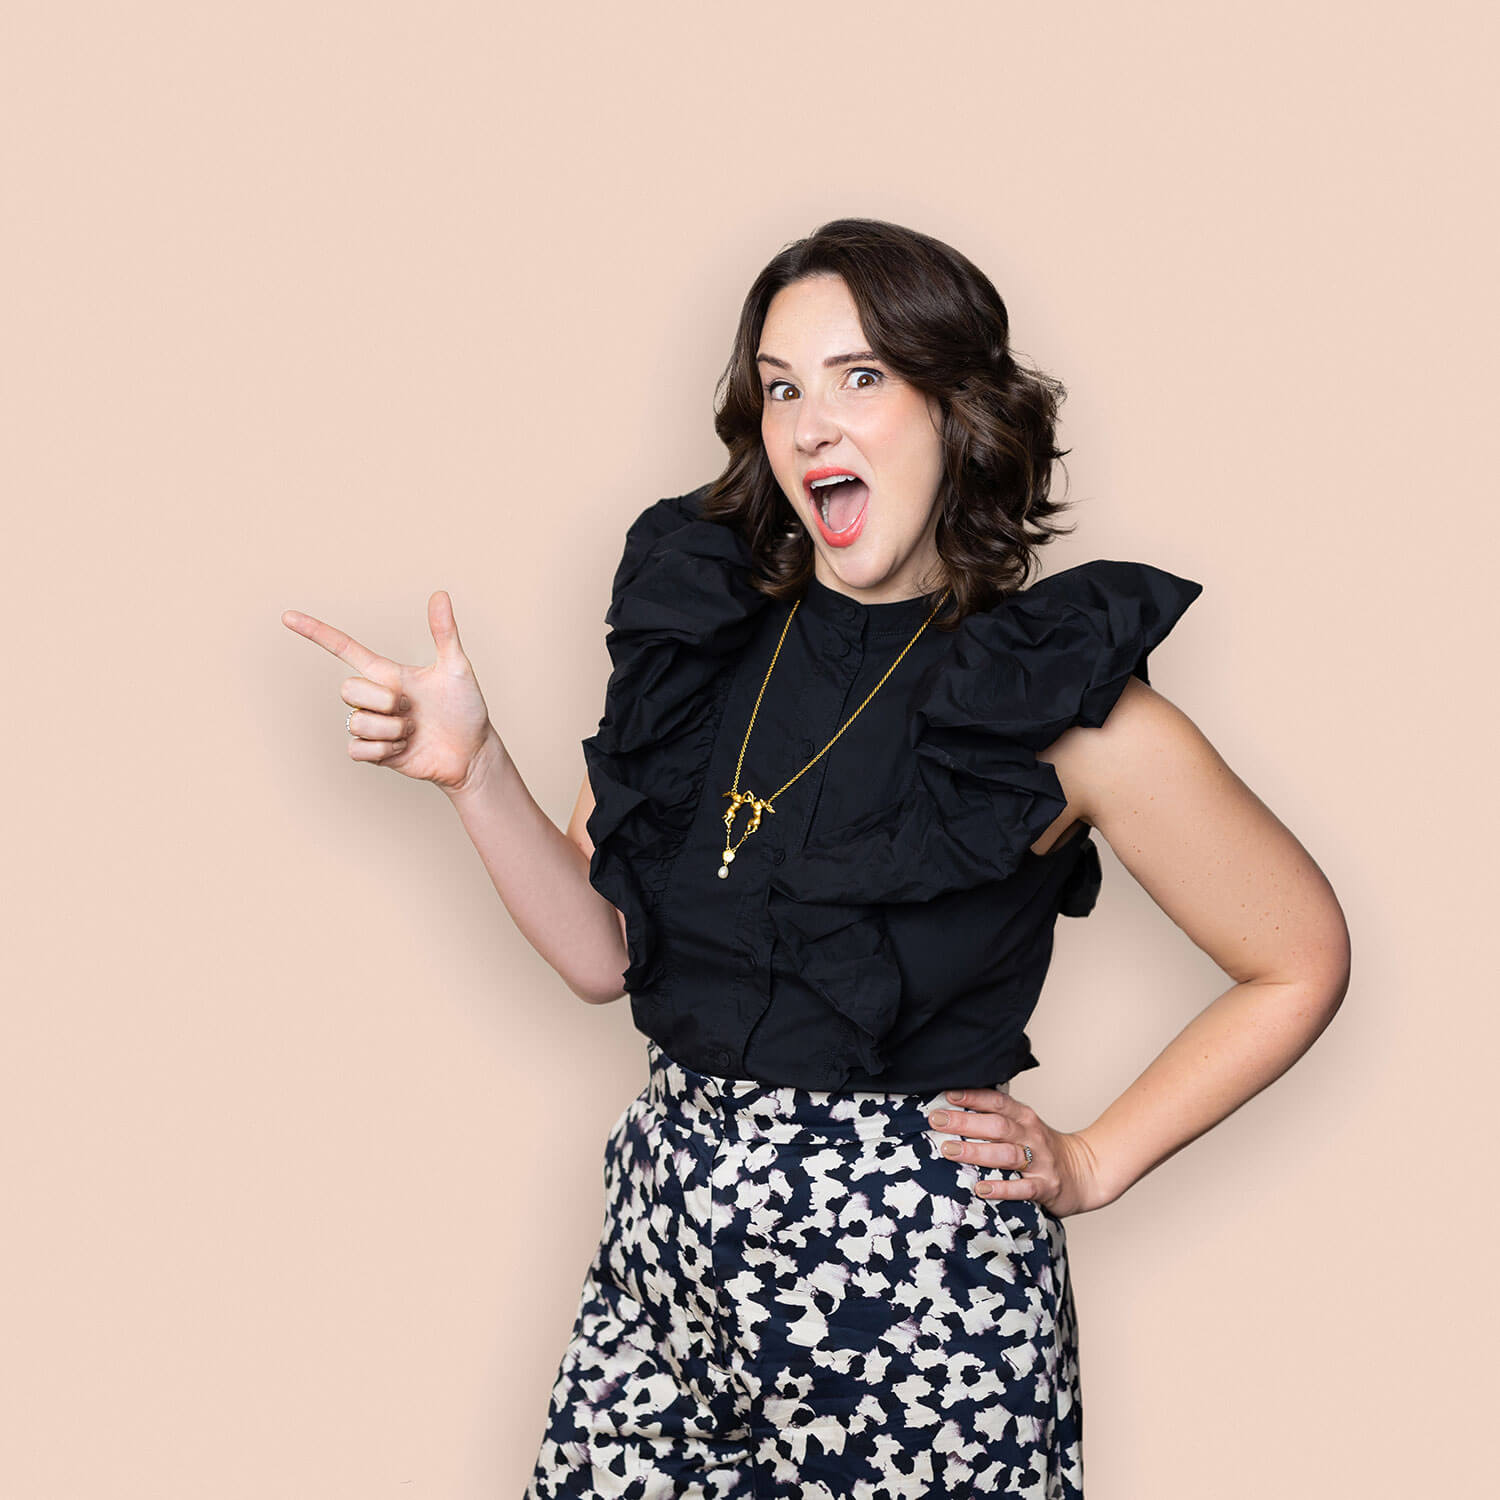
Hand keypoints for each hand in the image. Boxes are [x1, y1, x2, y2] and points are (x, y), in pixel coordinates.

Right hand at [281, 590, 500, 793]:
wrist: (473, 752)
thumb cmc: (466, 709)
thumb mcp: (457, 668)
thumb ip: (445, 633)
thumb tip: (440, 594)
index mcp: (388, 673)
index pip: (345, 649)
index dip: (317, 633)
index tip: (288, 617)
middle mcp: (375, 697)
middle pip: (347, 689)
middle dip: (382, 700)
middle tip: (411, 709)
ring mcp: (374, 725)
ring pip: (356, 722)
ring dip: (391, 730)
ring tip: (413, 731)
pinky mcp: (374, 753)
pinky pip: (357, 749)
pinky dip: (385, 751)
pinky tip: (405, 749)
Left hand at [928, 1087, 1106, 1217]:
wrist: (1085, 1172)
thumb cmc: (1043, 1149)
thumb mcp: (1024, 1126)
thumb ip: (997, 1118)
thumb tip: (954, 1109)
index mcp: (1025, 1117)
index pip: (997, 1101)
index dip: (973, 1096)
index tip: (947, 1094)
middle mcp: (1032, 1136)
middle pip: (997, 1125)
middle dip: (965, 1122)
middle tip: (936, 1120)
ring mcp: (1040, 1162)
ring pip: (1006, 1154)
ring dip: (976, 1151)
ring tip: (949, 1150)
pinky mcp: (1046, 1187)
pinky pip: (1022, 1189)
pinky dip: (1001, 1188)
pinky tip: (980, 1189)